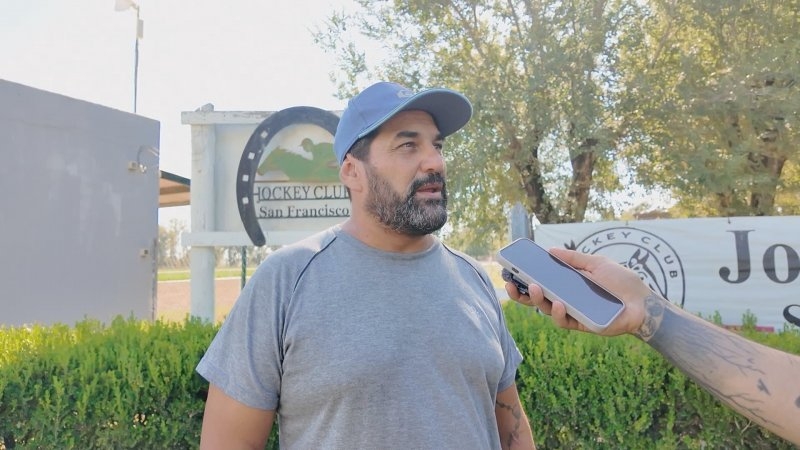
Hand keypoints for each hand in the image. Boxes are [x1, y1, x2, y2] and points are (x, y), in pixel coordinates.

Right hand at [505, 247, 650, 335]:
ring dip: (537, 300)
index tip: (511, 272)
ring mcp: (573, 313)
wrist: (644, 302)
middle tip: (512, 284)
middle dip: (521, 294)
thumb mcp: (596, 263)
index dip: (524, 279)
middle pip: (537, 299)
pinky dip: (557, 313)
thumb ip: (574, 259)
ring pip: (547, 310)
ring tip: (534, 288)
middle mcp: (567, 299)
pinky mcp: (582, 325)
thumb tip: (551, 251)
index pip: (541, 283)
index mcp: (568, 284)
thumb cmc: (622, 282)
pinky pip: (564, 321)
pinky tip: (557, 303)